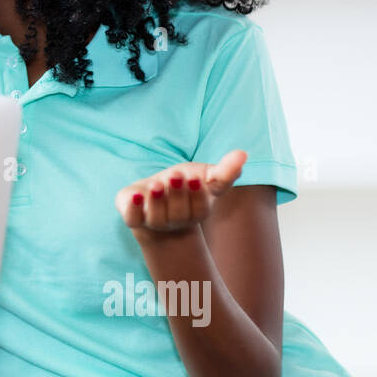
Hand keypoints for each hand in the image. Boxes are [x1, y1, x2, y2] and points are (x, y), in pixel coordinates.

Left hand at [115, 149, 247, 237]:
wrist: (149, 198)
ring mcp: (155, 222)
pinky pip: (133, 219)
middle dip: (177, 193)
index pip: (200, 209)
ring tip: (156, 184)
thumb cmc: (181, 185)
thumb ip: (223, 170)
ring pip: (157, 217)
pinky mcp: (134, 218)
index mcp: (196, 211)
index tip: (195, 177)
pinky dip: (135, 208)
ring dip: (157, 200)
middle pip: (179, 213)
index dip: (197, 195)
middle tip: (176, 175)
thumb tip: (243, 153)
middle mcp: (176, 221)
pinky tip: (136, 196)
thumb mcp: (202, 174)